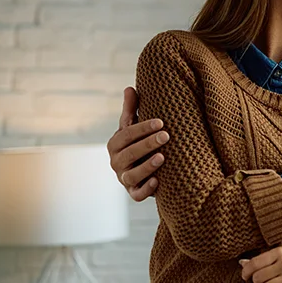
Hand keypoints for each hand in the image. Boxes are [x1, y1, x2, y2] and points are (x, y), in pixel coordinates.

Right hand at [107, 87, 167, 201]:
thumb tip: (130, 87)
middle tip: (166, 135)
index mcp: (115, 144)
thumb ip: (131, 109)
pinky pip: (136, 195)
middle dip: (147, 144)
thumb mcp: (134, 126)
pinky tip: (158, 182)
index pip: (126, 134)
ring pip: (131, 175)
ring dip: (146, 166)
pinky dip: (146, 189)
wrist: (143, 169)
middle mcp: (116, 162)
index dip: (142, 128)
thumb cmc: (139, 142)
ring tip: (162, 157)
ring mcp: (124, 178)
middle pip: (129, 153)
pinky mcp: (133, 193)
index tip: (161, 121)